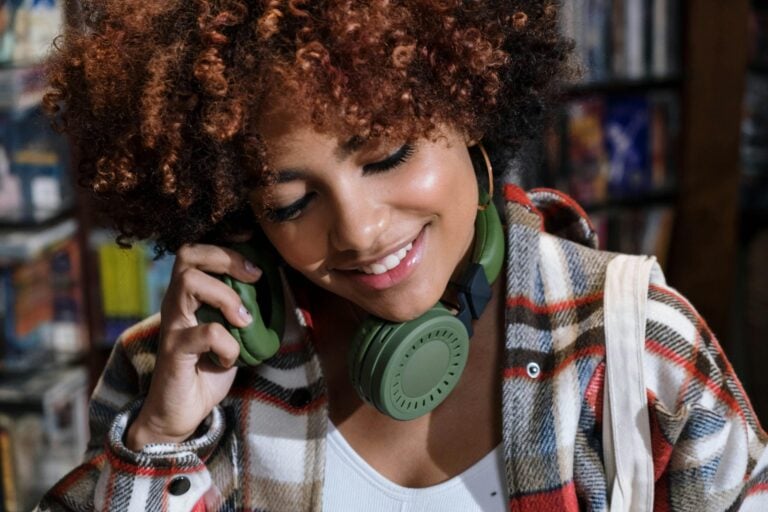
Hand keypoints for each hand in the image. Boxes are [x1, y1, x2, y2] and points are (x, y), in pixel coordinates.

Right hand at [126, 243, 261, 449]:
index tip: (255, 254)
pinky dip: (227, 345)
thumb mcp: (232, 334)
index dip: (225, 245)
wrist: (180, 413)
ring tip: (244, 320)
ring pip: (189, 283)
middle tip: (255, 277)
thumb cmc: (208, 370)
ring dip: (226, 296)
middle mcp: (175, 304)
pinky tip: (230, 359)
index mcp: (188, 296)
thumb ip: (243, 311)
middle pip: (187, 255)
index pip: (196, 252)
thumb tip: (273, 289)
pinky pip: (206, 333)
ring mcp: (172, 325)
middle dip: (226, 258)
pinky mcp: (173, 350)